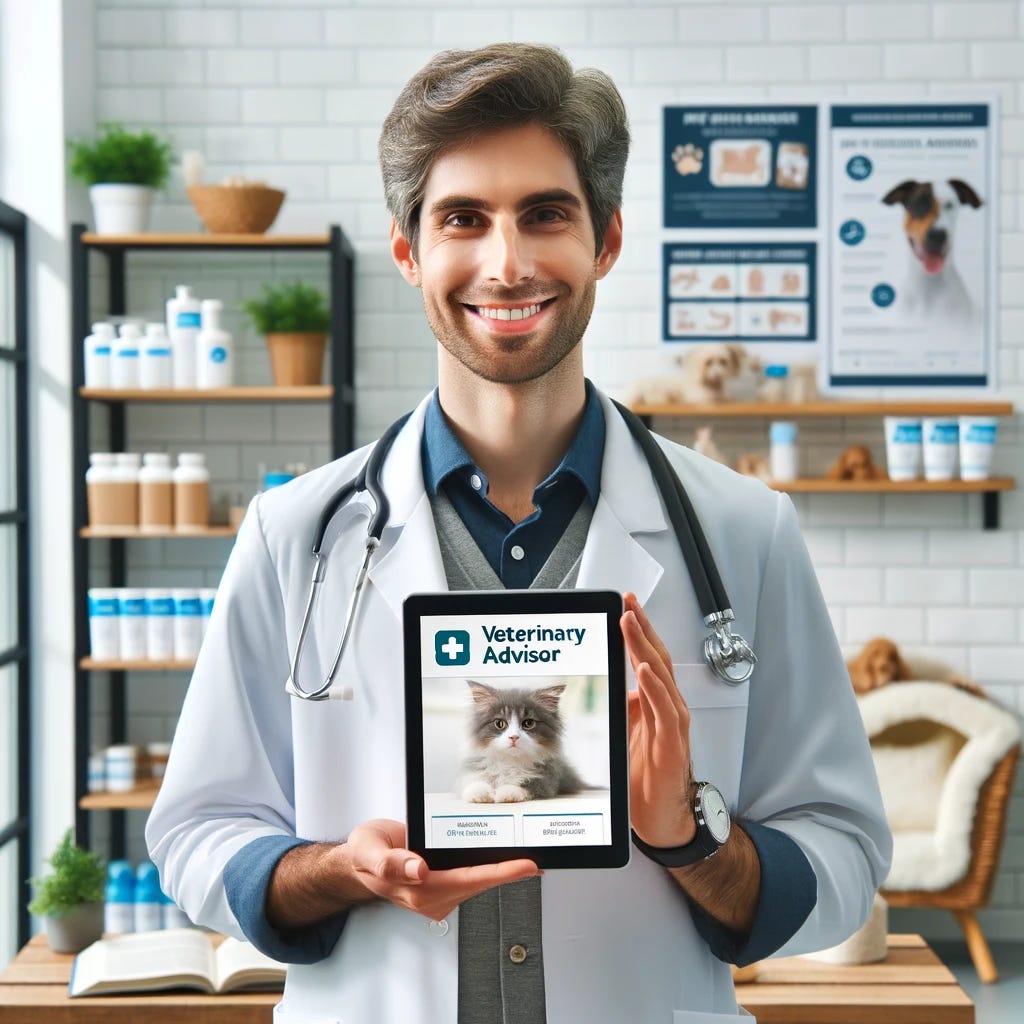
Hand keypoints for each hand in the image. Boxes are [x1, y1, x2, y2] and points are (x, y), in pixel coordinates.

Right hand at [342, 819, 539, 920]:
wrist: (358, 860)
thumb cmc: (365, 852)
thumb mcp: (369, 848)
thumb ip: (391, 860)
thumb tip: (419, 869)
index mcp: (417, 888)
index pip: (468, 880)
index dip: (500, 873)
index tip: (526, 866)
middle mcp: (431, 898)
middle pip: (480, 883)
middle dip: (509, 871)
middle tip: (539, 858)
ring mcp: (437, 897)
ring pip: (477, 884)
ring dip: (502, 872)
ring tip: (527, 859)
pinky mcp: (441, 890)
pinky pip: (470, 880)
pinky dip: (488, 871)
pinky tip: (502, 861)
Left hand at [621, 593, 696, 848]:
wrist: (663, 818)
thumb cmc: (648, 778)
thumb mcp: (631, 733)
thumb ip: (630, 708)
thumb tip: (624, 687)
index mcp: (655, 703)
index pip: (648, 657)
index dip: (638, 630)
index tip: (625, 604)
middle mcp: (667, 708)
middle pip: (657, 658)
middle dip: (642, 628)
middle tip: (628, 602)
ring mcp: (673, 725)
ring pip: (661, 677)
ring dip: (644, 648)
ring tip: (631, 624)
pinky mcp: (673, 745)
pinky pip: (665, 711)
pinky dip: (656, 688)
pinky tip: (646, 671)